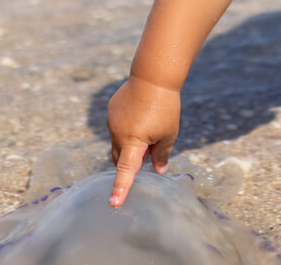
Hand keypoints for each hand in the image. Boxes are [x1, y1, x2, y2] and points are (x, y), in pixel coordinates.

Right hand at [106, 75, 179, 206]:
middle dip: (132, 160)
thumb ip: (161, 154)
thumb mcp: (168, 133)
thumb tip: (158, 170)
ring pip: (119, 141)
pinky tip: (141, 114)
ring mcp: (112, 121)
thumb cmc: (164, 107)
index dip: (121, 188)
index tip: (114, 203)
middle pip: (120, 157)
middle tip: (152, 149)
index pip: (125, 170)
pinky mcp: (111, 110)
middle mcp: (117, 133)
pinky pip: (117, 126)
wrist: (152, 76)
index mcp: (133, 141)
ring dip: (131, 142)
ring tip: (150, 125)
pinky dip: (127, 128)